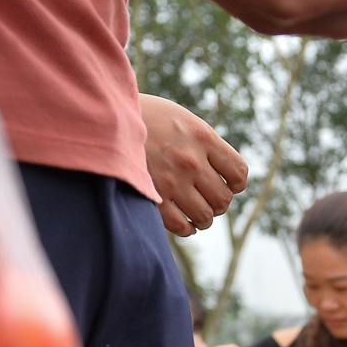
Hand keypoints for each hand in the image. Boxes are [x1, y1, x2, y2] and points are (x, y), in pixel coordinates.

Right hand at [139, 95, 247, 235]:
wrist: (107, 117)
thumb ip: (205, 144)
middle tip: (208, 199)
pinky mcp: (152, 196)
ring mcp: (171, 180)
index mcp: (202, 137)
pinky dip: (187, 229)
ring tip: (197, 213)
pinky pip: (181, 226)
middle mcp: (190, 160)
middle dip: (219, 203)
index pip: (239, 173)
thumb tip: (224, 175)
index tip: (228, 184)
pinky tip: (185, 223)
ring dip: (205, 218)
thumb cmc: (148, 118)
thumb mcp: (183, 120)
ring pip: (205, 216)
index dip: (236, 184)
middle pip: (223, 199)